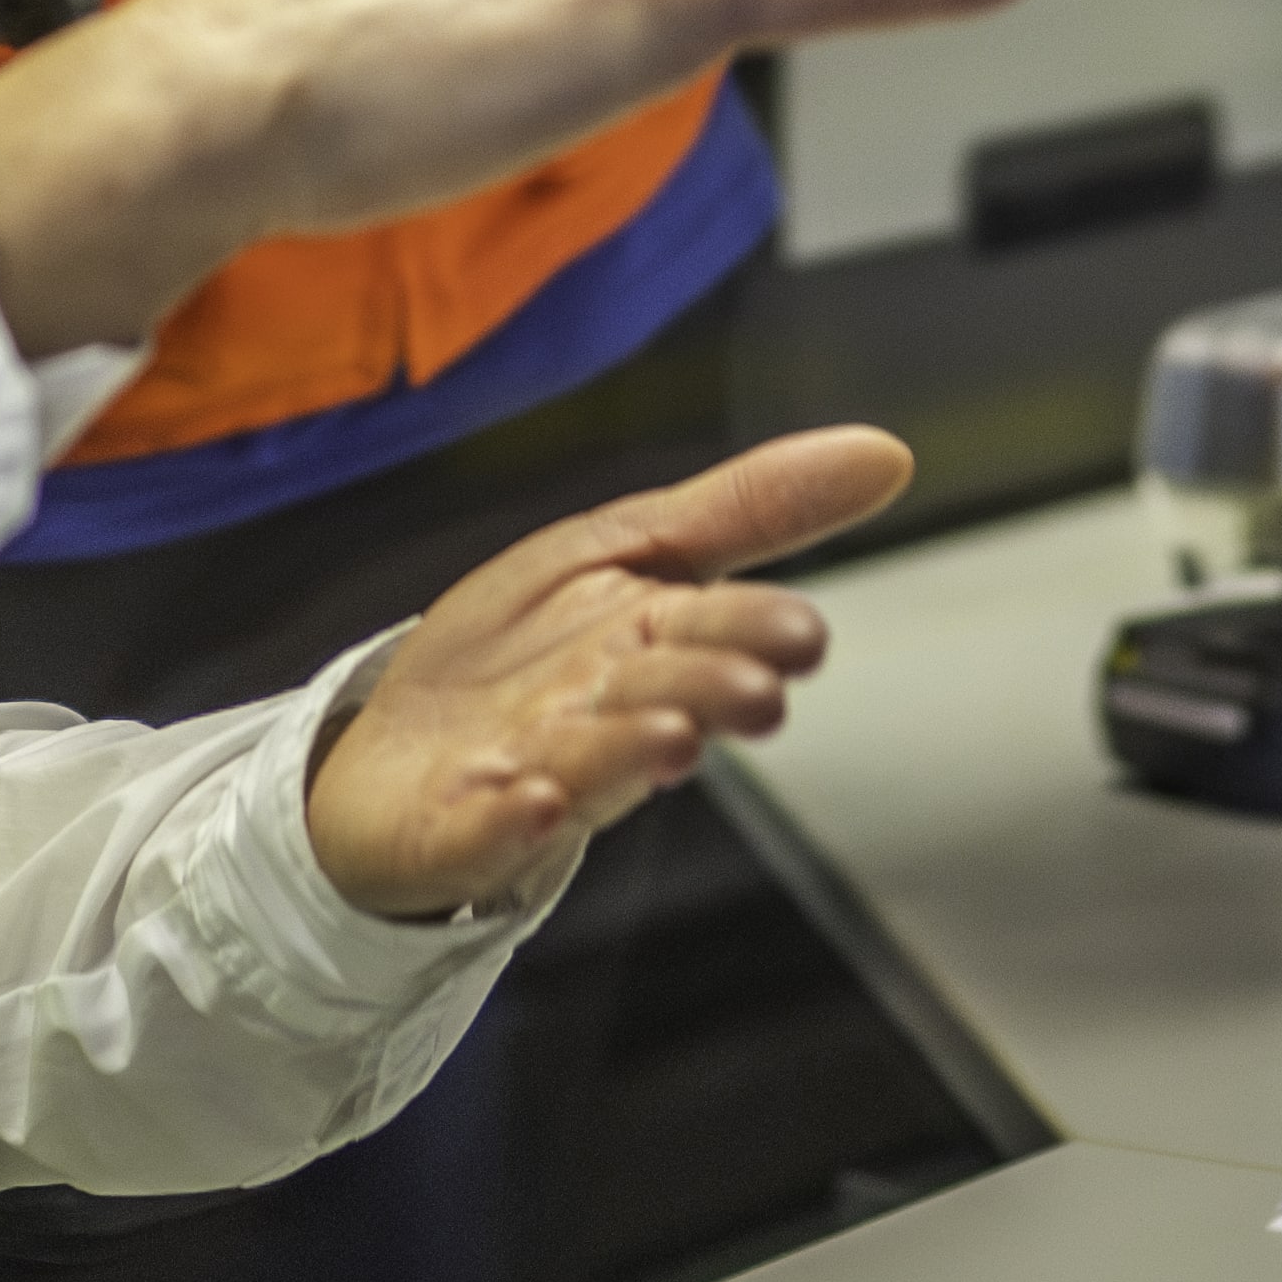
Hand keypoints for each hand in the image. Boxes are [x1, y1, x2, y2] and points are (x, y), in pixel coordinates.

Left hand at [304, 424, 918, 915]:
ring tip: (668, 738)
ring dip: (629, 753)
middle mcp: (603, 715)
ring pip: (591, 766)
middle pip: (665, 699)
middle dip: (708, 692)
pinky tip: (532, 800)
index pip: (719, 630)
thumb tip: (889, 453)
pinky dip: (509, 819)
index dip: (759, 632)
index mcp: (653, 643)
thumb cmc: (525, 653)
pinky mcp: (457, 825)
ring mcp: (534, 773)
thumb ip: (752, 507)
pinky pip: (486, 827)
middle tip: (754, 690)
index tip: (805, 636)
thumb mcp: (630, 548)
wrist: (393, 746)